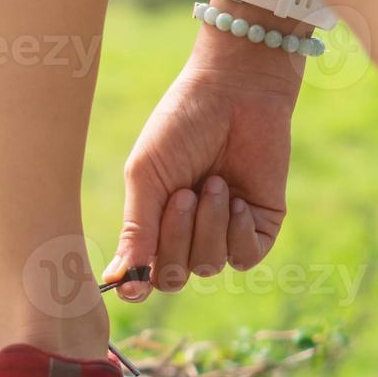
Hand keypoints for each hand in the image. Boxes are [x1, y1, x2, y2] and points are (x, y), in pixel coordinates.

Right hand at [105, 25, 301, 300]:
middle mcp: (188, 233)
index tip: (132, 284)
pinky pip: (245, 258)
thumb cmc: (181, 126)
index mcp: (154, 223)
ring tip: (214, 183)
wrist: (235, 91)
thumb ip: (136, 229)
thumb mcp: (146, 176)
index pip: (143, 276)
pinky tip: (235, 200)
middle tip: (184, 194)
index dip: (137, 285)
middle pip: (174, 276)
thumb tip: (118, 280)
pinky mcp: (259, 225)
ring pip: (208, 266)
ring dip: (208, 227)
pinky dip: (236, 233)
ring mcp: (224, 231)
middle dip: (176, 239)